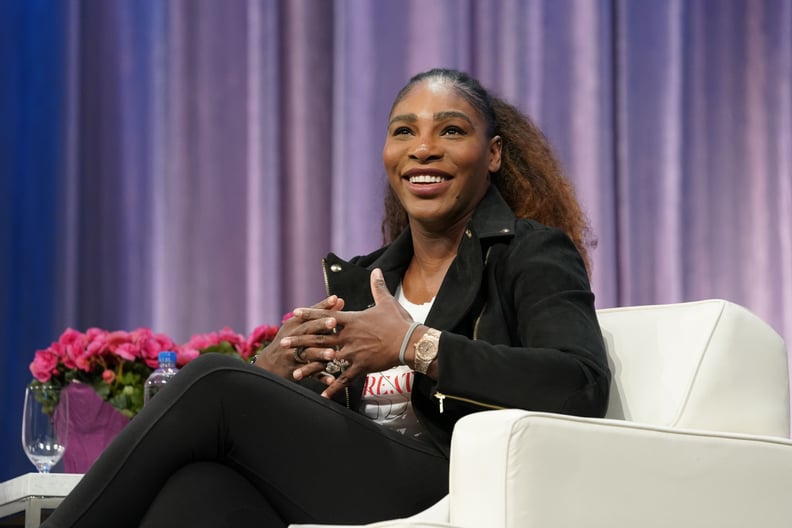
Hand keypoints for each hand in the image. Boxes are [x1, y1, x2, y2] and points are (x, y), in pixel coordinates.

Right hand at [253, 295, 344, 379]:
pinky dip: (320, 377)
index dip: (321, 308)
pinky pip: (310, 374)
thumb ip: (319, 312)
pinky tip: (332, 379)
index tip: (335, 301)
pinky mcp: (295, 371)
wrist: (269, 365)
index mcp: (293, 325)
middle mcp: (291, 338)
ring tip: (333, 354)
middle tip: (333, 322)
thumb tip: (338, 299)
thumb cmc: (290, 339)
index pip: (308, 314)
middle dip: (319, 326)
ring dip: (320, 354)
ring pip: (308, 354)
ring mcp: (292, 355)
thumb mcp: (299, 324)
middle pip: (306, 331)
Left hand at [289, 268, 416, 398]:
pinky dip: (333, 388)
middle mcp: (348, 336)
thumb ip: (377, 287)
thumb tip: (375, 271)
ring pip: (326, 360)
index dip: (309, 314)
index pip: (326, 316)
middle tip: (283, 343)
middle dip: (300, 341)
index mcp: (352, 320)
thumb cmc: (398, 322)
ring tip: (294, 373)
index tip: (295, 313)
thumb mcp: (386, 302)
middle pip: (319, 338)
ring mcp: (353, 353)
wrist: (410, 342)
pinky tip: (322, 395)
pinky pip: (344, 379)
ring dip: (310, 367)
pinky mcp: (361, 367)